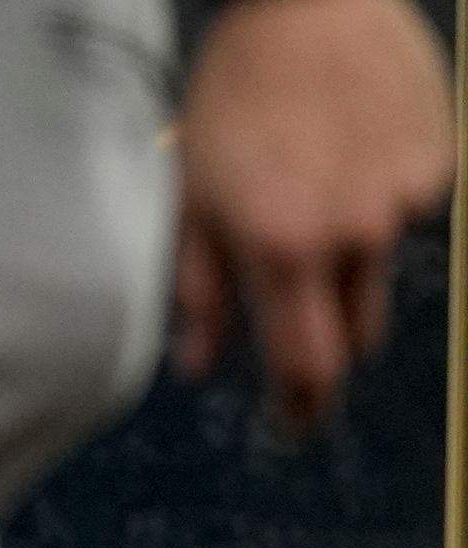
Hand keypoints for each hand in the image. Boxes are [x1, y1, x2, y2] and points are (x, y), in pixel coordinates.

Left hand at [174, 0, 454, 430]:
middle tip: (299, 319)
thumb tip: (200, 364)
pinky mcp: (440, 161)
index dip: (303, 403)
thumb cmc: (236, 96)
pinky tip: (350, 152)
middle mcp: (354, 233)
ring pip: (379, 266)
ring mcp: (405, 197)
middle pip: (354, 328)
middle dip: (326, 337)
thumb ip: (200, 291)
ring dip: (348, 257)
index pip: (308, 363)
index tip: (296, 422)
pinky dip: (380, 199)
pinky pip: (408, 207)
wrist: (308, 5)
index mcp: (284, 249)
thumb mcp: (191, 199)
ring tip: (312, 192)